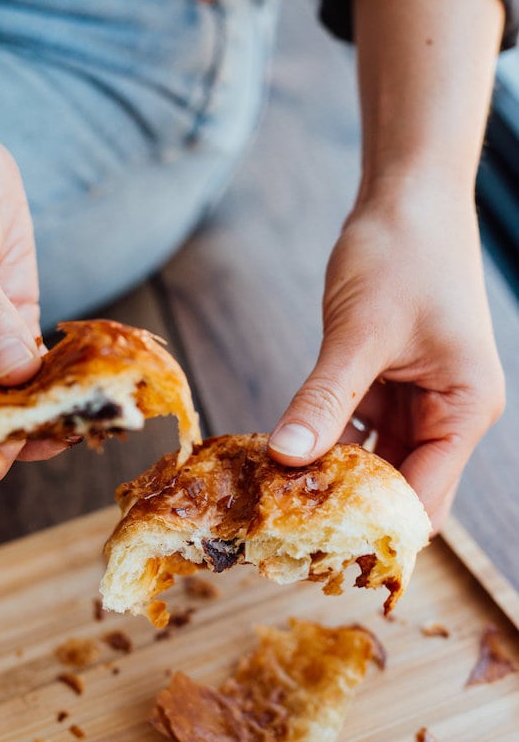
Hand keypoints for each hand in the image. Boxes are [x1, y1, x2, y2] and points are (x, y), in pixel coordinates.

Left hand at [268, 184, 505, 529]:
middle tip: (286, 532)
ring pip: (376, 464)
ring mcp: (417, 400)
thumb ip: (325, 399)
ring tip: (279, 501)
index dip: (373, 528)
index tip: (314, 545)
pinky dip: (327, 444)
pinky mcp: (387, 383)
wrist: (407, 196)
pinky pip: (358, 431)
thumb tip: (286, 457)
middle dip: (350, 511)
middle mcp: (447, 414)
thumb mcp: (359, 332)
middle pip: (402, 488)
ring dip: (334, 479)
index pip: (423, 497)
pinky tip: (287, 455)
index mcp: (463, 409)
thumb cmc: (401, 253)